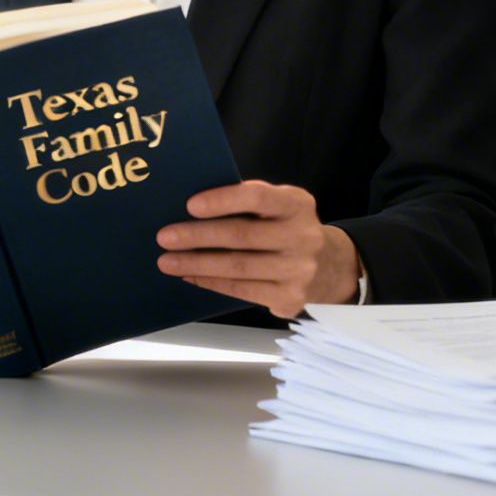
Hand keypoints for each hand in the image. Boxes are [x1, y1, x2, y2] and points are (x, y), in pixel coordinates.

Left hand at [156, 180, 362, 319]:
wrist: (329, 267)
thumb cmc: (286, 228)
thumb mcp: (280, 206)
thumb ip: (249, 204)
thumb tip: (192, 209)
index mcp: (297, 204)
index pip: (257, 197)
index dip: (223, 200)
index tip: (190, 205)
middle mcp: (302, 236)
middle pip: (241, 236)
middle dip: (197, 236)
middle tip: (165, 237)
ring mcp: (298, 271)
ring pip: (238, 267)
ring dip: (197, 264)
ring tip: (167, 261)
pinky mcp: (289, 298)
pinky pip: (241, 289)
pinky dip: (210, 282)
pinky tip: (190, 276)